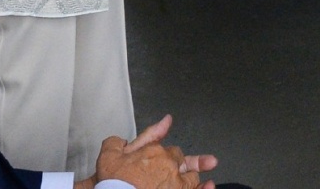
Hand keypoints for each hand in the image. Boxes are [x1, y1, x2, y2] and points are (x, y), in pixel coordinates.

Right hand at [86, 115, 216, 188]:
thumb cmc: (113, 181)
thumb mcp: (110, 154)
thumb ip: (120, 140)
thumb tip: (132, 136)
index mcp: (155, 152)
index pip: (168, 150)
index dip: (167, 154)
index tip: (168, 156)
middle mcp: (169, 165)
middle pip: (182, 161)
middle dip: (185, 163)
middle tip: (194, 165)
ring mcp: (176, 183)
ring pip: (191, 177)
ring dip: (195, 176)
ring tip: (205, 179)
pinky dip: (203, 188)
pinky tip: (210, 185)